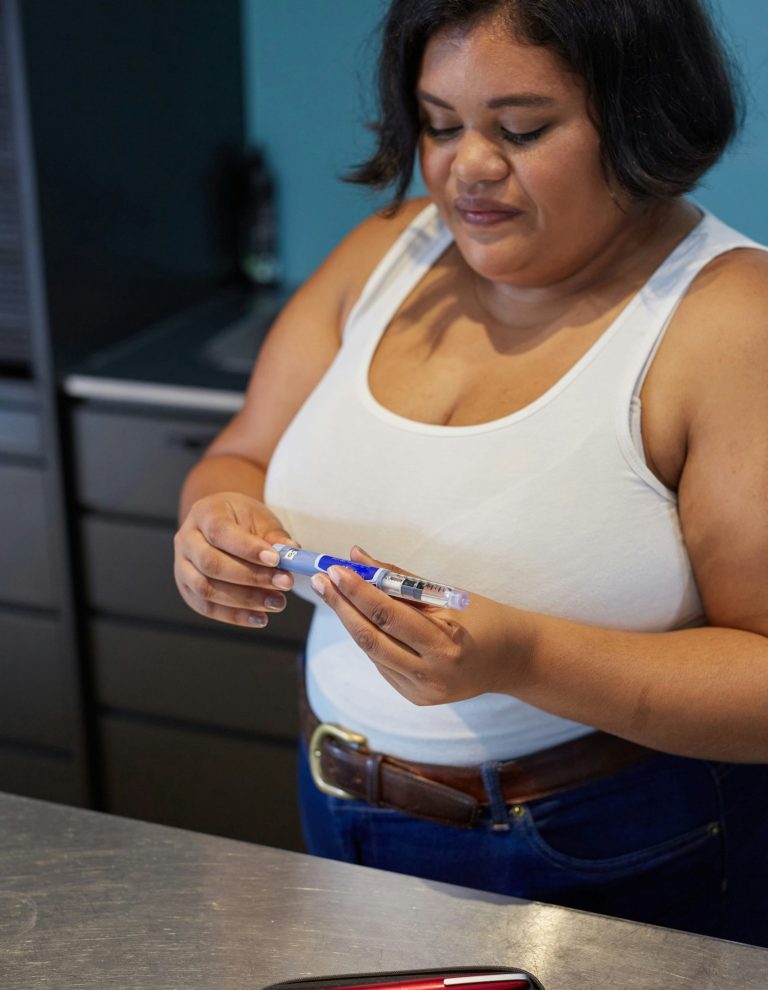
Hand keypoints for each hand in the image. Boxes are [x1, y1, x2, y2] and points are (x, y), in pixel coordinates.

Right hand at [174, 492, 297, 627]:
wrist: (222, 524)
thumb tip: (292, 552)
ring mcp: (181, 566)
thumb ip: (275, 536)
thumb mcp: (260, 518)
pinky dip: (234, 616)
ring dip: (244, 600)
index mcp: (204, 513)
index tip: (276, 560)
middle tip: (284, 583)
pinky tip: (260, 618)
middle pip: (211, 564)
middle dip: (250, 578)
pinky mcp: (187, 589)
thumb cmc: (242, 520)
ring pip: (205, 589)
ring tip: (277, 602)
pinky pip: (207, 608)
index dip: (247, 549)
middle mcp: (186, 540)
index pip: (220, 532)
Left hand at [310, 547, 532, 704]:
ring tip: (332, 592)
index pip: (388, 617)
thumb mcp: (447, 593)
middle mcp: (431, 676)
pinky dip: (369, 637)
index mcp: (445, 647)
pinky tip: (358, 617)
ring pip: (372, 652)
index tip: (336, 569)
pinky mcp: (416, 698)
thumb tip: (356, 557)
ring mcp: (422, 692)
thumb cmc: (484, 618)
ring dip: (349, 620)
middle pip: (371, 638)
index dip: (358, 592)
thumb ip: (399, 578)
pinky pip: (382, 663)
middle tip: (322, 579)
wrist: (513, 660)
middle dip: (342, 606)